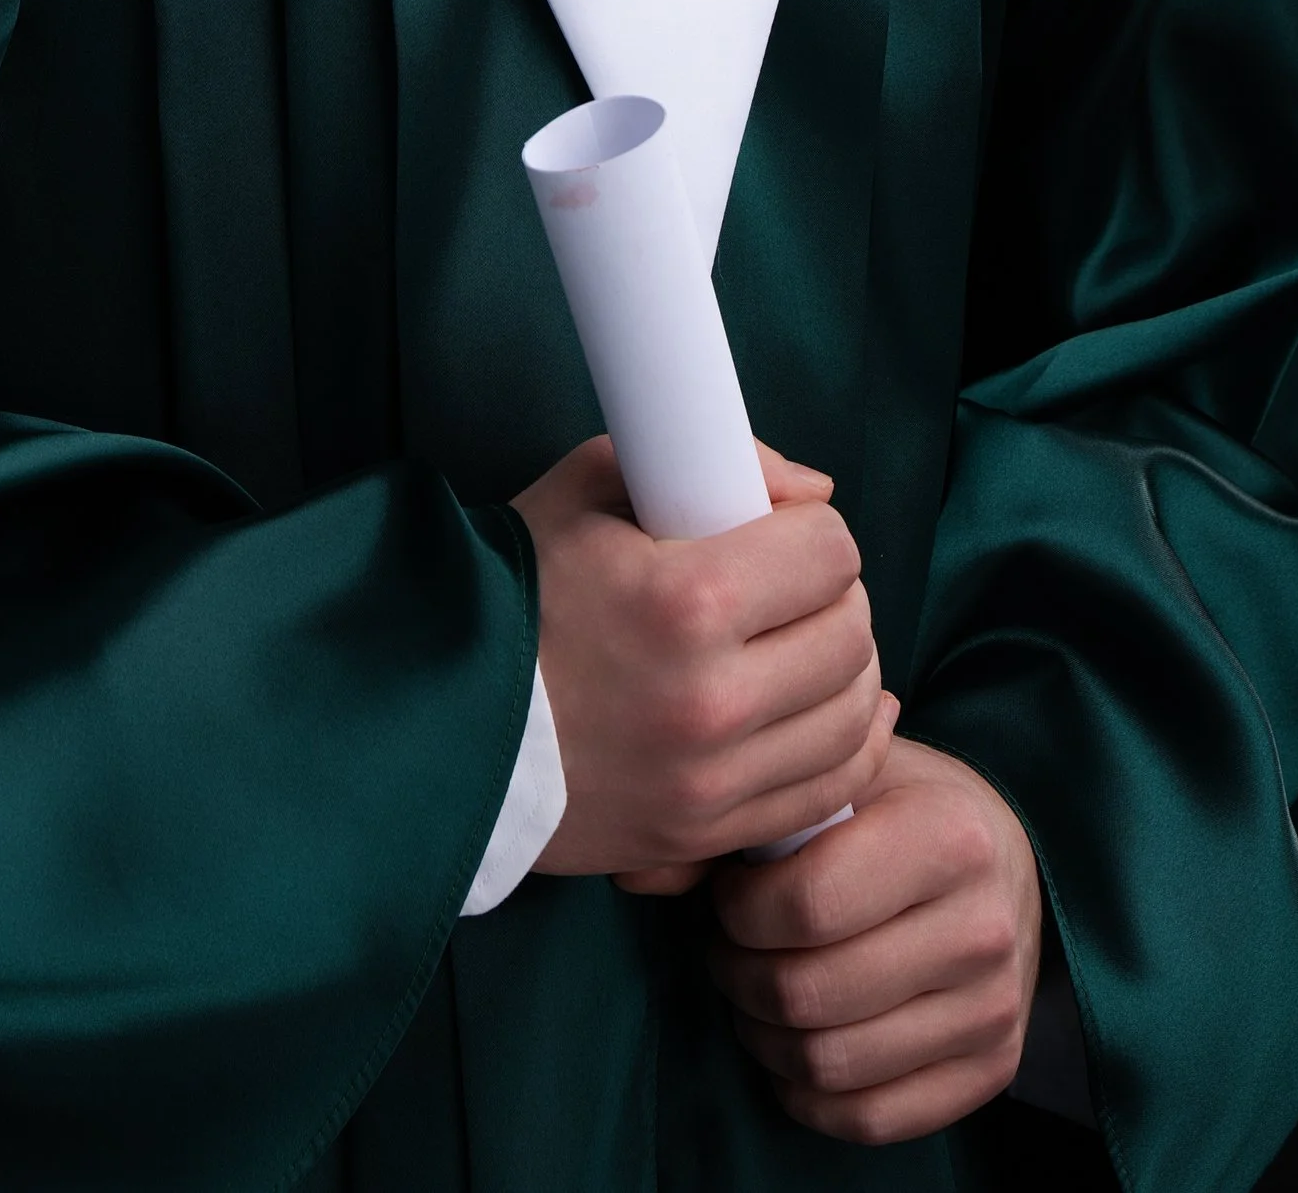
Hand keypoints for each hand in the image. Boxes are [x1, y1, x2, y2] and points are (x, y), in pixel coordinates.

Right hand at [512, 436, 893, 882]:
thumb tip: (814, 491)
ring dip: (845, 670)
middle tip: (792, 587)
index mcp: (685, 600)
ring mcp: (712, 780)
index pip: (829, 553)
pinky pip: (828, 790)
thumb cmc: (517, 592)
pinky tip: (821, 711)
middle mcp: (712, 698)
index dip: (813, 531)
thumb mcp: (590, 490)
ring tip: (802, 646)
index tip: (782, 533)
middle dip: (833, 596)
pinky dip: (844, 745)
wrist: (443, 718)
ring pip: (854, 714)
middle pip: (851, 633)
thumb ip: (705, 463)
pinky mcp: (706, 834)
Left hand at [709, 733, 1041, 1141]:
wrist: (1003, 857)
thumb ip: (738, 818)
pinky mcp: (993, 1071)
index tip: (732, 895)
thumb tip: (632, 876)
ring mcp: (993, 1010)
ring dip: (765, 1034)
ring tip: (758, 987)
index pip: (805, 906)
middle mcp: (982, 928)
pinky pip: (869, 1118)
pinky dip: (807, 1092)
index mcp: (947, 836)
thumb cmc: (894, 808)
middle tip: (731, 947)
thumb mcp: (830, 782)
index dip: (739, 912)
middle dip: (739, 975)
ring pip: (830, 1064)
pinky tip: (796, 1039)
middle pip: (807, 995)